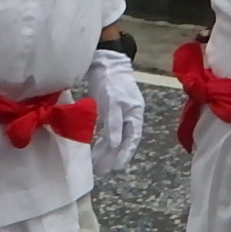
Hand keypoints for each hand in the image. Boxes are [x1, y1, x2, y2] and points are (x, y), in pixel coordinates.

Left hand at [88, 51, 145, 174]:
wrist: (105, 62)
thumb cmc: (111, 81)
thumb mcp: (112, 103)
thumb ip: (114, 124)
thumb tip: (115, 145)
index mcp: (135, 114)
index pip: (132, 139)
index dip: (125, 154)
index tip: (116, 168)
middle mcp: (130, 115)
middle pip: (124, 140)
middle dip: (114, 155)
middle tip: (103, 170)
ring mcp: (121, 112)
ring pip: (116, 136)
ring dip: (108, 149)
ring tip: (98, 162)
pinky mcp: (111, 109)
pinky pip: (109, 129)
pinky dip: (103, 139)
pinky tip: (96, 146)